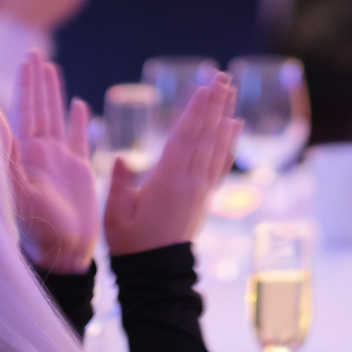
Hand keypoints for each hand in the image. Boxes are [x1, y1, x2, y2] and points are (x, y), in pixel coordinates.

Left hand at [10, 54, 98, 273]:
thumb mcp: (20, 191)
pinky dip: (79, 120)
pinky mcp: (80, 169)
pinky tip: (79, 105)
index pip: (10, 114)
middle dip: (32, 81)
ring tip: (49, 67)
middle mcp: (38, 153)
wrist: (66, 253)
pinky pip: (79, 138)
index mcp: (22, 155)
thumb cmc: (40, 229)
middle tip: (30, 54)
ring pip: (54, 116)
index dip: (2, 91)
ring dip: (52, 92)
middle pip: (34, 107)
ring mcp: (59, 160)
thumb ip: (7, 156)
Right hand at [105, 73, 240, 255]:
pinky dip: (231, 143)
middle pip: (205, 135)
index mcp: (167, 181)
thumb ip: (118, 185)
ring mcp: (201, 189)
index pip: (184, 138)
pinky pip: (221, 163)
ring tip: (232, 92)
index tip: (205, 88)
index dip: (195, 111)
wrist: (157, 273)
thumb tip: (122, 157)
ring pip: (216, 145)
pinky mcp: (206, 196)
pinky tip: (236, 126)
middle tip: (224, 78)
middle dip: (214, 105)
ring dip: (224, 116)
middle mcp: (190, 181)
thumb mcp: (115, 215)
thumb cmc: (131, 244)